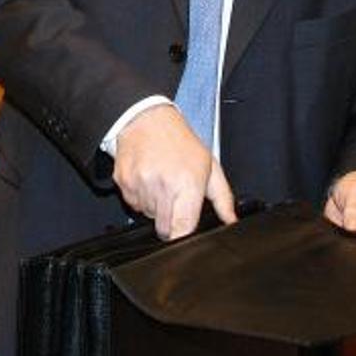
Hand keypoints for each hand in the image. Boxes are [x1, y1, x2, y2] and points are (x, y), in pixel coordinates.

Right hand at [112, 105, 235, 239]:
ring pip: (148, 216)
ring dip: (155, 207)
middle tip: (175, 198)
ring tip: (161, 183)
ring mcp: (141, 185)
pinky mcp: (124, 183)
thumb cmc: (180, 142)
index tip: (184, 231)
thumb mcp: (210, 166)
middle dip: (171, 221)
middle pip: (164, 229)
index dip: (184, 236)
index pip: (183, 229)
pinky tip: (148, 179)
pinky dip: (141, 198)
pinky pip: (133, 204)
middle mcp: (163, 185)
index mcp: (187, 183)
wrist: (148, 119)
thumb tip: (231, 221)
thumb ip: (223, 198)